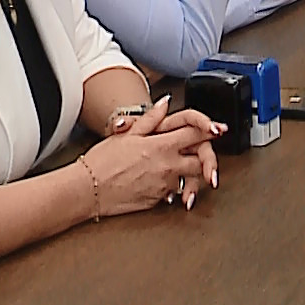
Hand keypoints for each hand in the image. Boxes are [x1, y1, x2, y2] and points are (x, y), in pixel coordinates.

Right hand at [81, 98, 221, 214]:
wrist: (86, 191)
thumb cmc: (100, 163)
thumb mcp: (125, 134)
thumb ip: (150, 119)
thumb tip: (164, 104)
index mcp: (161, 146)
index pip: (195, 132)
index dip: (209, 127)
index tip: (219, 128)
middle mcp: (168, 166)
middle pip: (202, 159)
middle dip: (208, 157)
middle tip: (209, 157)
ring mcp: (165, 185)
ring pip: (191, 178)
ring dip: (193, 175)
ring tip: (187, 174)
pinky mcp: (158, 200)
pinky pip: (175, 192)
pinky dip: (175, 188)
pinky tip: (165, 183)